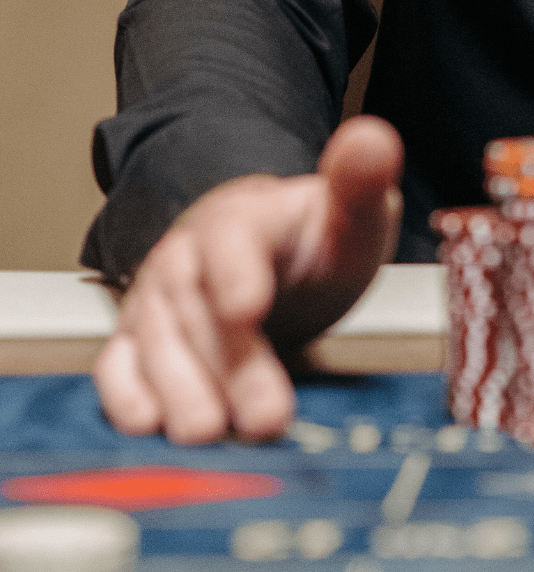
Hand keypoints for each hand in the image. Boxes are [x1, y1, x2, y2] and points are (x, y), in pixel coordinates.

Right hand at [92, 115, 403, 443]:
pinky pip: (119, 364)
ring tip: (211, 431)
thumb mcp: (351, 212)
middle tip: (265, 414)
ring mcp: (158, 299)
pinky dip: (125, 394)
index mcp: (243, 219)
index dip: (237, 271)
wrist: (277, 255)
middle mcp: (188, 256)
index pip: (233, 239)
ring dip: (180, 390)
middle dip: (230, 363)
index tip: (249, 306)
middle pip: (199, 308)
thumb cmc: (314, 240)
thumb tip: (375, 140)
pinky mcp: (141, 340)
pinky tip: (146, 423)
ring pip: (155, 341)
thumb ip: (361, 182)